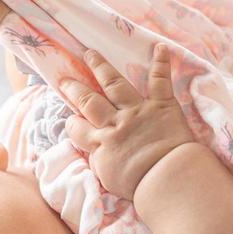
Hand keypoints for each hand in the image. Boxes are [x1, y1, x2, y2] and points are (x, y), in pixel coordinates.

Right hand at [59, 44, 197, 201]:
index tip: (70, 118)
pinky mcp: (162, 105)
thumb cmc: (139, 186)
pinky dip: (160, 63)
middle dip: (75, 88)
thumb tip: (94, 151)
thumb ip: (99, 160)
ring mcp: (138, 110)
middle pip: (89, 101)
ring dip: (101, 67)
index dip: (72, 122)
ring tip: (90, 53)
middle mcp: (115, 122)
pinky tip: (159, 47)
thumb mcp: (108, 178)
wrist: (167, 178)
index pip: (77, 128)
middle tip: (65, 78)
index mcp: (101, 143)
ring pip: (115, 84)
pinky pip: (159, 80)